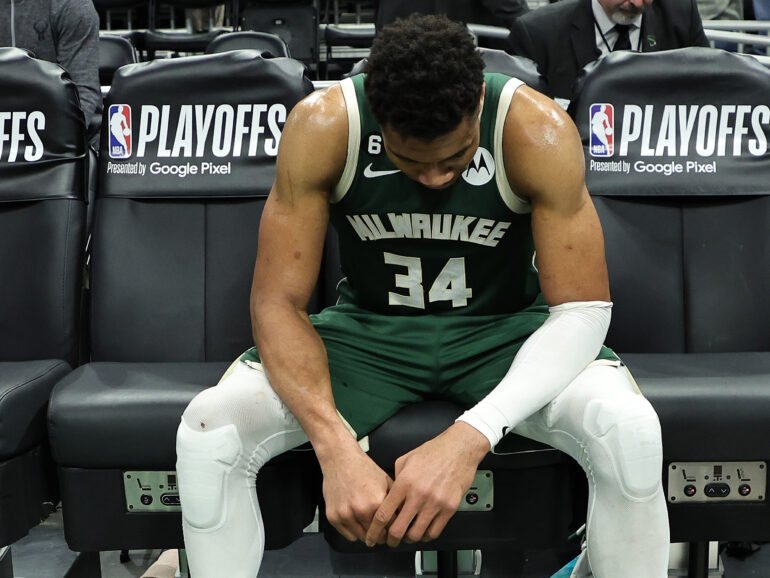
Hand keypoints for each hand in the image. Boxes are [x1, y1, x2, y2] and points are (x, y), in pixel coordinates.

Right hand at [321, 445, 393, 542]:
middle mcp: (361, 510)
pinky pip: (348, 535)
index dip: (395, 531)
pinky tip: (357, 520)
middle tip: (382, 531)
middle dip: (382, 535)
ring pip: (362, 538)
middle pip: (377, 537)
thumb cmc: (364, 469)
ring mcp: (345, 514)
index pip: (391, 528)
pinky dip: (354, 531)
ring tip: (369, 523)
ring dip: (367, 534)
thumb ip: (395, 501)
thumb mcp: (386, 482)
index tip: (394, 532)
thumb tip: (403, 518)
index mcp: (377, 501)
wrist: (341, 459)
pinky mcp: (333, 517)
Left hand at [365, 422, 489, 547]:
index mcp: (404, 482)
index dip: (375, 529)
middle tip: (391, 540)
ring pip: (417, 534)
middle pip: (399, 529)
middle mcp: (418, 494)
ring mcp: (435, 502)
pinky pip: (435, 531)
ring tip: (408, 536)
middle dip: (391, 540)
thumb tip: (390, 495)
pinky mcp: (449, 508)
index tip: (373, 534)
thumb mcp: (406, 460)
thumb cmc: (434, 452)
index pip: (384, 513)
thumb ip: (395, 479)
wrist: (459, 449)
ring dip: (409, 539)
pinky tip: (424, 532)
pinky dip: (426, 536)